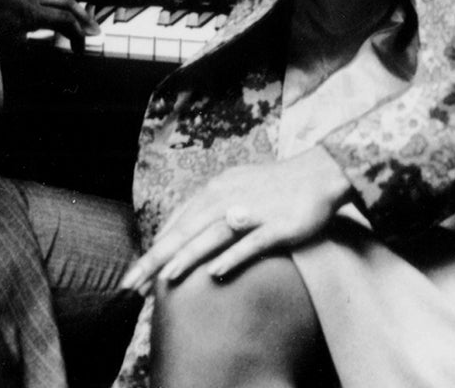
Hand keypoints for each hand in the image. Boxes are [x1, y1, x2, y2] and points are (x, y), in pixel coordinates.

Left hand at [118, 146, 353, 292]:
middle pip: (186, 230)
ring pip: (213, 236)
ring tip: (165, 278)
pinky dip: (232, 257)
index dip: (155, 247)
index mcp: (216, 189)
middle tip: (133, 282)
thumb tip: (186, 232)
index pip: (177, 221)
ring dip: (188, 257)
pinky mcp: (277, 225)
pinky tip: (215, 272)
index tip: (135, 272)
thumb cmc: (277, 186)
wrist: (321, 173)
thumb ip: (211, 208)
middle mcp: (228, 197)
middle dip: (157, 257)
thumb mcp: (237, 188)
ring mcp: (252, 210)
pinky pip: (251, 243)